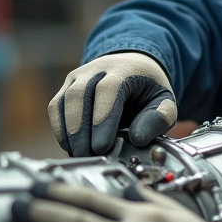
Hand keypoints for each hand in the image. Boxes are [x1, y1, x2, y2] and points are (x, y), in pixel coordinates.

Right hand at [49, 52, 177, 155]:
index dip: (102, 119)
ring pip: (63, 102)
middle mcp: (95, 69)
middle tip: (90, 156)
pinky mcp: (66, 88)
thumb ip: (158, 118)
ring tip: (81, 155)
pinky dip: (60, 129)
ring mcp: (77, 77)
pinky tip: (71, 147)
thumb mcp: (164, 101)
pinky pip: (56, 108)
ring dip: (69, 133)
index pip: (107, 91)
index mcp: (123, 69)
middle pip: (79, 96)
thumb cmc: (148, 88)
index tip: (102, 146)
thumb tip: (138, 139)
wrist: (132, 66)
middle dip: (82, 131)